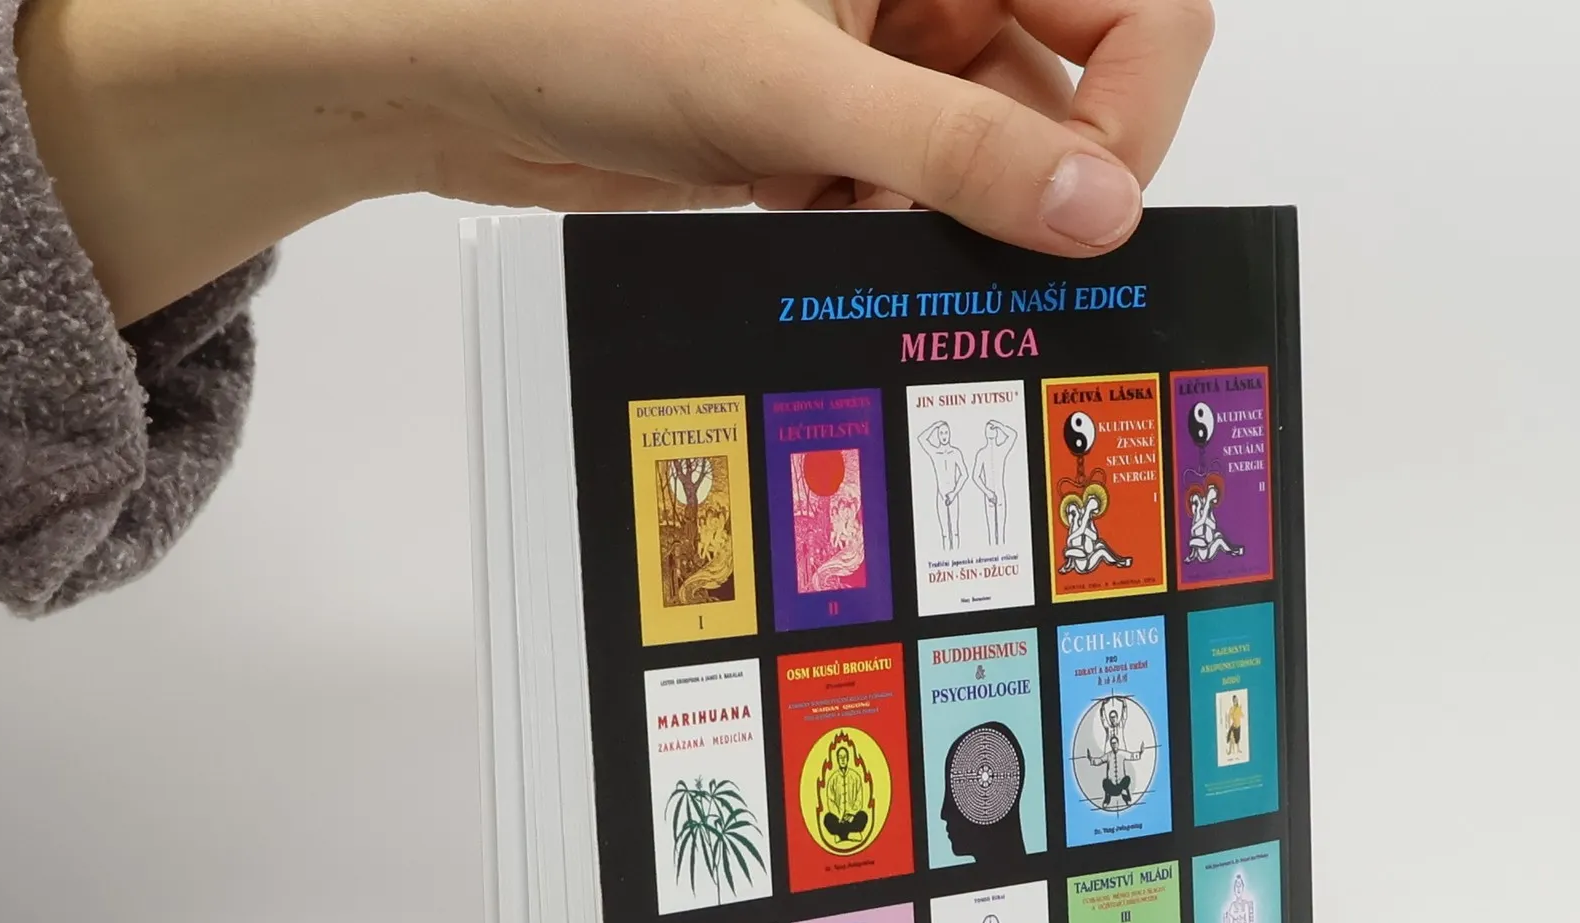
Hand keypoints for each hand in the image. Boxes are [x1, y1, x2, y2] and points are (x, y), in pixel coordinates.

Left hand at [17, 0, 1212, 325]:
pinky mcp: (831, 126)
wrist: (445, 70)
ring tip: (866, 225)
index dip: (1133, 107)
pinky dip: (885, 234)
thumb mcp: (789, 86)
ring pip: (990, 159)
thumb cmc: (582, 18)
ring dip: (948, 219)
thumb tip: (1097, 208)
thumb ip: (958, 148)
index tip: (1089, 203)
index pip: (1134, 7)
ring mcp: (881, 56)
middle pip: (1072, 89)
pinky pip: (913, 197)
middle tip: (982, 242)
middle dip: (1032, 180)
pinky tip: (822, 226)